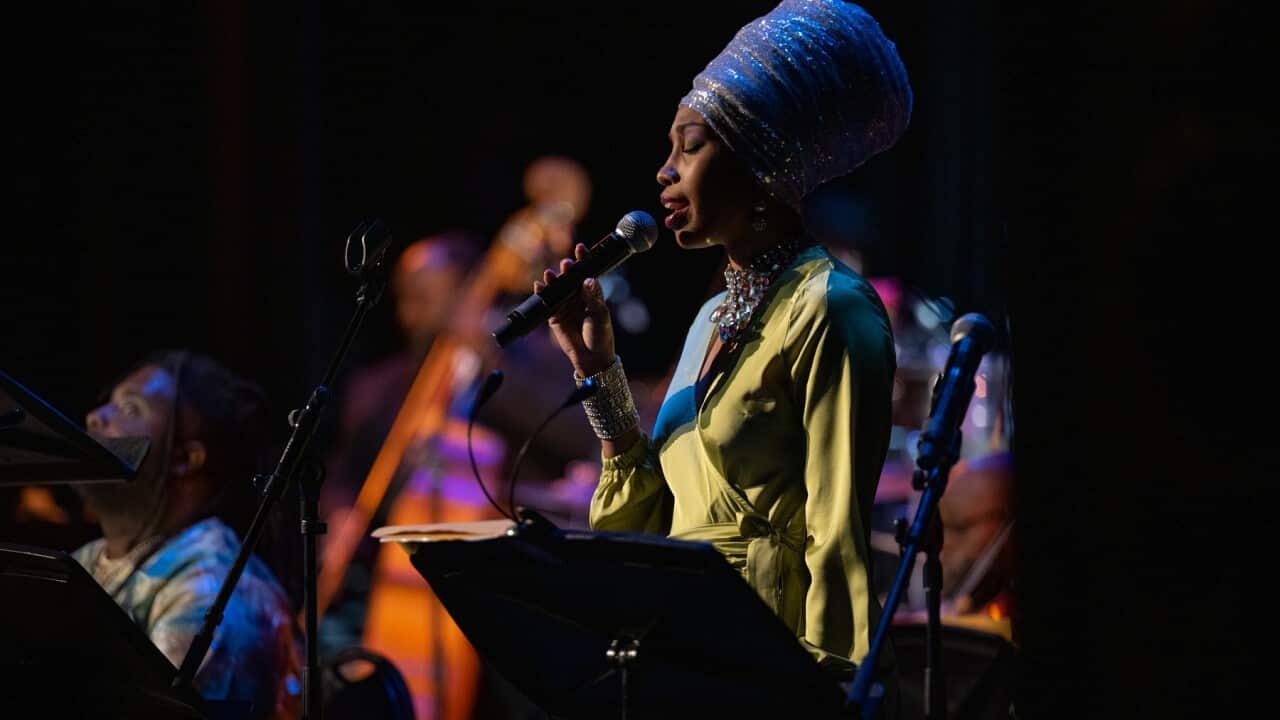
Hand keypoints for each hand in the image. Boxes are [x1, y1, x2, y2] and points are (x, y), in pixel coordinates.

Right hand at [536, 243, 614, 376]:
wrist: (592, 358)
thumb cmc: (601, 336)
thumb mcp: (601, 315)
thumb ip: (593, 298)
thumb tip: (588, 280)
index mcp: (591, 294)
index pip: (586, 273)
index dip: (584, 260)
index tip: (581, 248)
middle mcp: (577, 297)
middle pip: (570, 279)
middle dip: (568, 269)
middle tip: (566, 264)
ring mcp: (565, 306)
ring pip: (557, 288)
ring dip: (553, 280)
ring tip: (550, 274)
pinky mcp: (554, 316)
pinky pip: (547, 302)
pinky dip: (542, 293)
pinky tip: (539, 286)